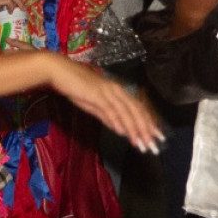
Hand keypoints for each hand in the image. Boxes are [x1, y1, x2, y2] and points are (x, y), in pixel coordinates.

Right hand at [41, 58, 164, 152]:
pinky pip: (109, 109)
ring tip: (142, 144)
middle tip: (154, 146)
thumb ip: (107, 116)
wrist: (59, 71)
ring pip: (126, 112)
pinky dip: (117, 121)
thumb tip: (120, 130)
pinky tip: (123, 133)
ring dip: (134, 129)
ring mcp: (107, 91)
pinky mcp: (96, 94)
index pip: (138, 109)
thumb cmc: (76, 86)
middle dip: (146, 130)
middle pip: (136, 111)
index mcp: (118, 91)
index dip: (149, 124)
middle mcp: (117, 90)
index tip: (157, 138)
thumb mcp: (94, 105)